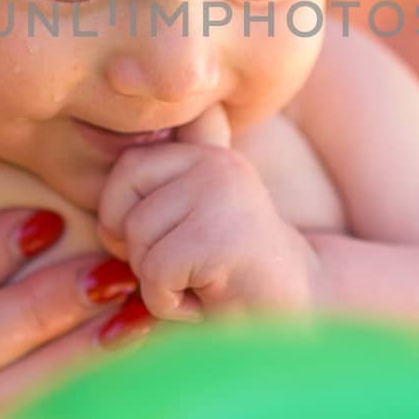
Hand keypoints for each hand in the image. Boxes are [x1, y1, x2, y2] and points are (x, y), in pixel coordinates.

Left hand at [97, 105, 320, 318]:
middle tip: (186, 267)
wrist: (296, 318)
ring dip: (159, 283)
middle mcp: (218, 165)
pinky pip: (155, 274)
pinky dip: (171, 304)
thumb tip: (176, 100)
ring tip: (205, 282)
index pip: (128, 167)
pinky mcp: (220, 238)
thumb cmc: (235, 274)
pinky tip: (211, 300)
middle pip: (122, 203)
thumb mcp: (204, 211)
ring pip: (137, 241)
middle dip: (138, 250)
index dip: (125, 213)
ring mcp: (223, 197)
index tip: (168, 240)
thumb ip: (188, 163)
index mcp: (209, 155)